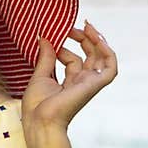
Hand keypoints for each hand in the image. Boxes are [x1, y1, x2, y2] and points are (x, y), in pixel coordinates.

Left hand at [21, 19, 117, 134]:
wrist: (40, 121)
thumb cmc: (37, 106)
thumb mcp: (40, 75)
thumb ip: (45, 57)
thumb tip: (44, 38)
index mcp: (68, 82)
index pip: (74, 59)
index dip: (66, 45)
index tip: (55, 36)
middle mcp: (81, 82)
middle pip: (90, 56)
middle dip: (83, 39)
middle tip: (71, 28)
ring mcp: (89, 83)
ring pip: (101, 58)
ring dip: (96, 40)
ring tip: (87, 26)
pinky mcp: (94, 85)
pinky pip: (110, 68)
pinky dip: (108, 53)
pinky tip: (98, 39)